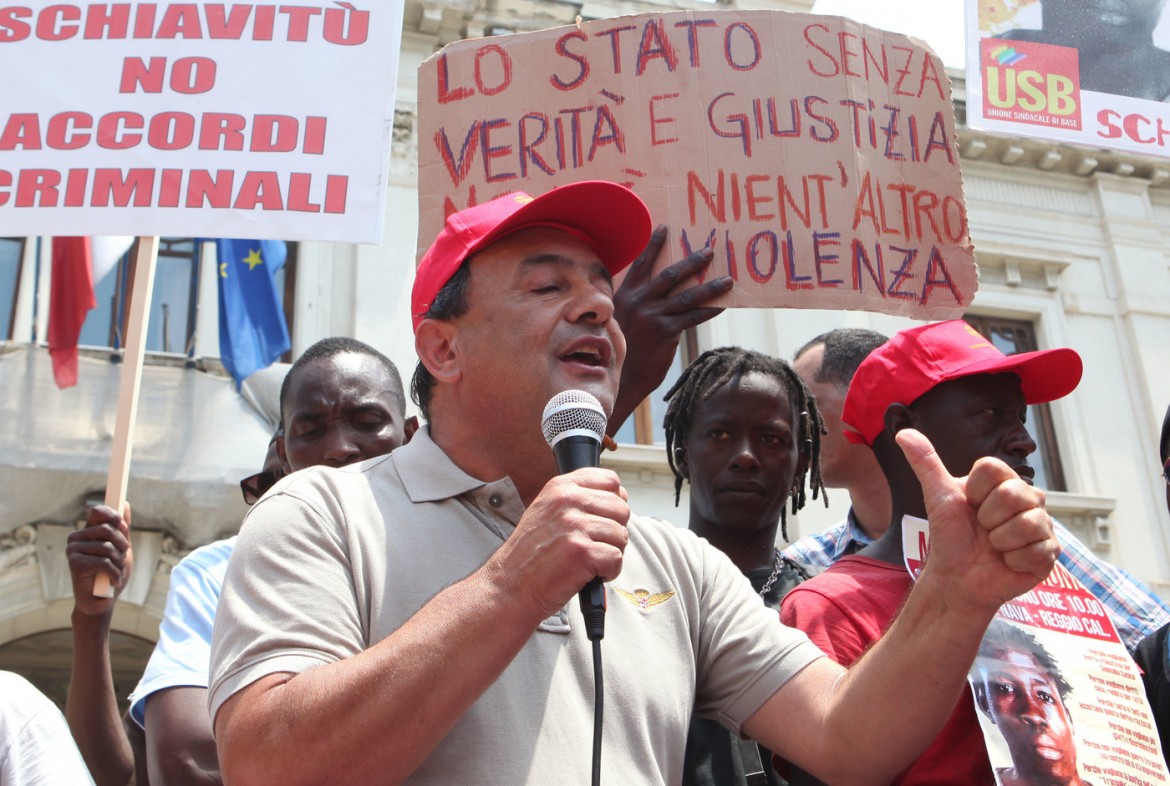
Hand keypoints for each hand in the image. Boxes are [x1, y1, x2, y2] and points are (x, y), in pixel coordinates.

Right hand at [67, 503, 132, 615]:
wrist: (101, 601)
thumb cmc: (111, 574)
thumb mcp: (121, 549)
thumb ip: (122, 528)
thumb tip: (124, 504)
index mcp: (87, 531)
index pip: (98, 512)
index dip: (113, 516)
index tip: (123, 526)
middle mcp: (76, 538)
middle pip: (107, 529)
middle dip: (122, 545)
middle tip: (123, 558)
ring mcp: (72, 550)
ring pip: (107, 547)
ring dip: (119, 563)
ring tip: (117, 572)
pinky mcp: (74, 563)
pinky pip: (103, 562)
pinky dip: (115, 573)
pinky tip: (114, 581)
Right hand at [486, 468, 629, 621]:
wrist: (510, 587)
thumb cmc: (529, 556)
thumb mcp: (546, 511)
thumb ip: (577, 499)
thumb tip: (617, 498)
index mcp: (560, 487)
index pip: (610, 481)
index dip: (614, 503)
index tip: (603, 518)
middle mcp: (567, 501)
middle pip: (621, 509)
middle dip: (614, 531)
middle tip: (593, 546)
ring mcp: (575, 525)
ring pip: (621, 535)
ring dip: (611, 553)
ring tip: (587, 561)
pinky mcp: (582, 552)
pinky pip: (617, 558)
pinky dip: (608, 572)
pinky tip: (589, 574)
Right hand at [610, 225, 731, 433]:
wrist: (620, 376)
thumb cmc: (623, 349)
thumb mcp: (622, 321)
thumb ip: (637, 305)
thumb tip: (662, 296)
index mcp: (625, 295)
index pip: (641, 264)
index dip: (653, 245)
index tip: (665, 228)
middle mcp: (638, 301)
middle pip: (670, 275)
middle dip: (692, 262)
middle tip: (710, 251)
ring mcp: (652, 316)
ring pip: (687, 296)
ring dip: (710, 287)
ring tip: (727, 280)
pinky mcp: (665, 332)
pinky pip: (692, 317)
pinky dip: (708, 311)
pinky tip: (722, 305)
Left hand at [897, 429, 1056, 611]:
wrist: (958, 577)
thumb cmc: (950, 536)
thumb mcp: (938, 496)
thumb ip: (925, 463)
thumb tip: (903, 433)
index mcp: (1004, 481)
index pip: (993, 468)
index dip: (975, 491)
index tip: (970, 505)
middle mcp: (1029, 498)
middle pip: (1013, 493)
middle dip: (988, 518)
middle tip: (982, 529)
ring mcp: (1042, 524)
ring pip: (1028, 523)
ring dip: (1001, 542)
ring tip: (995, 546)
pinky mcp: (1050, 552)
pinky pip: (1037, 550)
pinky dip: (1015, 561)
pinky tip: (1008, 562)